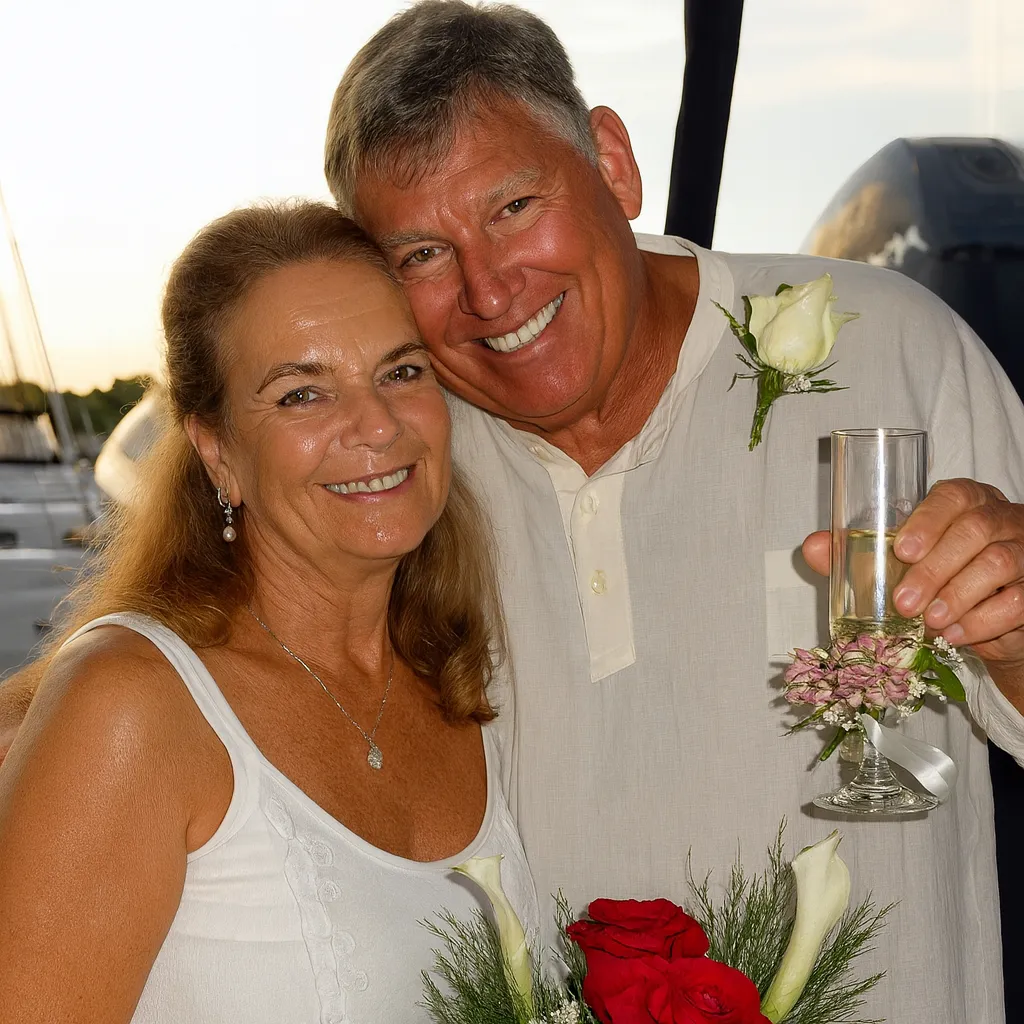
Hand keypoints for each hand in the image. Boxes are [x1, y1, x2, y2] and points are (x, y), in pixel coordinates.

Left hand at [802, 479, 1023, 685]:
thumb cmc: (938, 576)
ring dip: (958, 596)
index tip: (901, 550)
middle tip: (905, 602)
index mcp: (965, 501)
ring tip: (928, 621)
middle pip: (975, 530)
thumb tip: (812, 548)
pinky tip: (955, 635)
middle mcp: (1000, 519)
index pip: (953, 496)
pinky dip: (983, 621)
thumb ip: (856, 553)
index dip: (929, 520)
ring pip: (999, 563)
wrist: (987, 618)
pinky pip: (1018, 601)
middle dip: (936, 568)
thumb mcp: (899, 562)